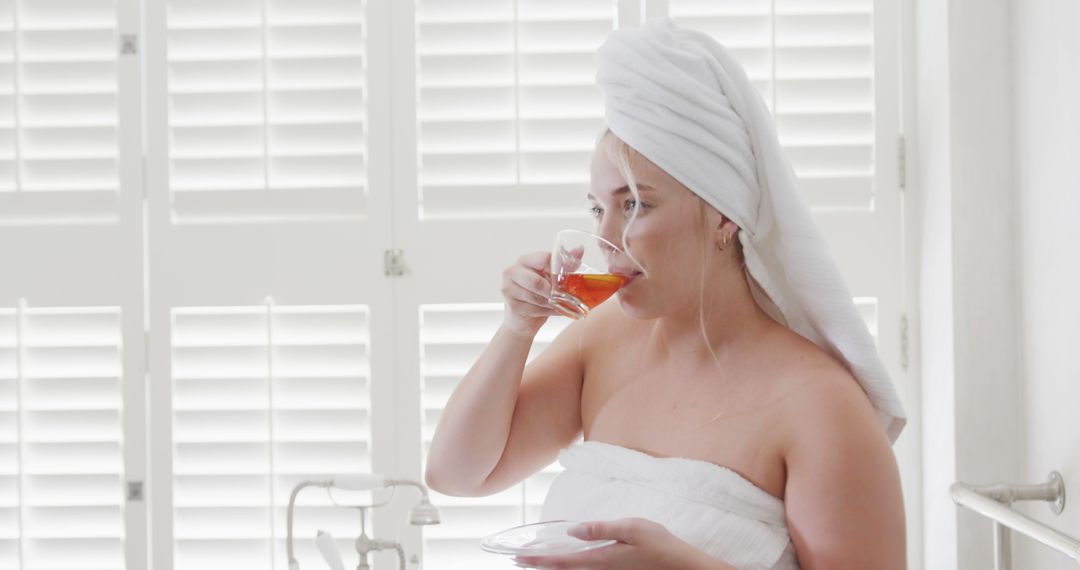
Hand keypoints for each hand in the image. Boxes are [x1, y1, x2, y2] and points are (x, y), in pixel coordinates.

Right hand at [500, 251, 560, 338]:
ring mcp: (508, 288)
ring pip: (538, 297)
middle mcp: (512, 271)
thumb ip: (564, 265)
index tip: (566, 279)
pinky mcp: (512, 305)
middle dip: (554, 292)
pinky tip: (554, 310)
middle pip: (538, 282)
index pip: (544, 258)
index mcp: (524, 260)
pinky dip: (549, 311)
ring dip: (553, 303)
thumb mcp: (552, 278)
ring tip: (562, 304)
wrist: (523, 319)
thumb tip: (580, 249)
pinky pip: (536, 309)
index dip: (557, 270)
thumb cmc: (539, 294)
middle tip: (565, 295)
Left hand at [512, 518, 713, 569]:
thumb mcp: (632, 528)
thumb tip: (572, 530)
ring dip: (552, 568)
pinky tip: (565, 563)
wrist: (682, 566)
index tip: (519, 558)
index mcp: (601, 559)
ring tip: (535, 562)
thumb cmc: (660, 545)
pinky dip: (569, 568)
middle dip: (540, 566)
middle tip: (518, 560)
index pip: (561, 561)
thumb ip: (600, 529)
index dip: (538, 560)